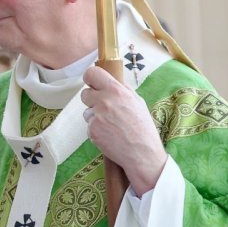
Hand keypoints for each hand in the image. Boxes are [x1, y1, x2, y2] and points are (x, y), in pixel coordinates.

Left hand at [80, 65, 166, 195]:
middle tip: (105, 109)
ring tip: (111, 125)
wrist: (142, 152)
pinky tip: (109, 135)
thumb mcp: (137, 102)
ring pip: (86, 111)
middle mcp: (104, 101)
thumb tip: (111, 80)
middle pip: (84, 93)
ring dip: (95, 117)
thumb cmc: (142, 127)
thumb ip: (122, 90)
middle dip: (92, 100)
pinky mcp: (91, 130)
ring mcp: (96, 116)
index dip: (91, 78)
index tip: (93, 84)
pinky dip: (96, 130)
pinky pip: (89, 126)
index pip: (92, 73)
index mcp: (117, 91)